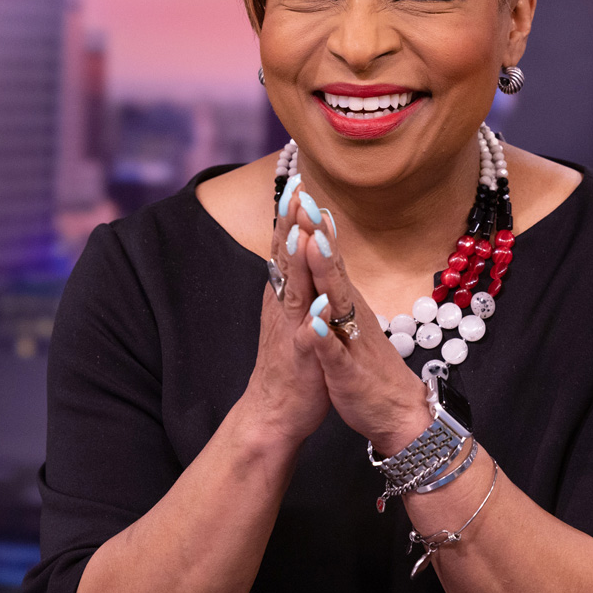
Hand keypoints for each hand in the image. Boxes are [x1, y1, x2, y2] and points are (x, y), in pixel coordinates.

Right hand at [240, 176, 330, 446]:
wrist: (273, 411)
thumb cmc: (291, 361)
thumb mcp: (294, 312)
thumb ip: (294, 280)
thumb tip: (292, 246)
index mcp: (287, 293)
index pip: (290, 246)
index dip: (293, 214)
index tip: (298, 180)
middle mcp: (285, 305)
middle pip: (287, 258)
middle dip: (291, 223)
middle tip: (295, 188)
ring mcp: (291, 330)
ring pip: (295, 290)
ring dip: (297, 262)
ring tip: (300, 232)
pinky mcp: (301, 357)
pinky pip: (308, 337)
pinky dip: (314, 321)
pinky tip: (320, 307)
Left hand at [293, 177, 432, 457]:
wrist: (395, 411)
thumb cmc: (365, 362)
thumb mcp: (347, 316)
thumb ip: (335, 280)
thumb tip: (322, 242)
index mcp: (345, 300)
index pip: (327, 255)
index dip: (314, 225)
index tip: (299, 190)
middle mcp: (350, 312)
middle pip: (333, 267)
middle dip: (319, 235)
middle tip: (306, 199)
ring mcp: (350, 340)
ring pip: (336, 302)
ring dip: (325, 273)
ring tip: (312, 244)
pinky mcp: (347, 371)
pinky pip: (334, 352)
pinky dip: (324, 337)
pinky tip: (314, 322)